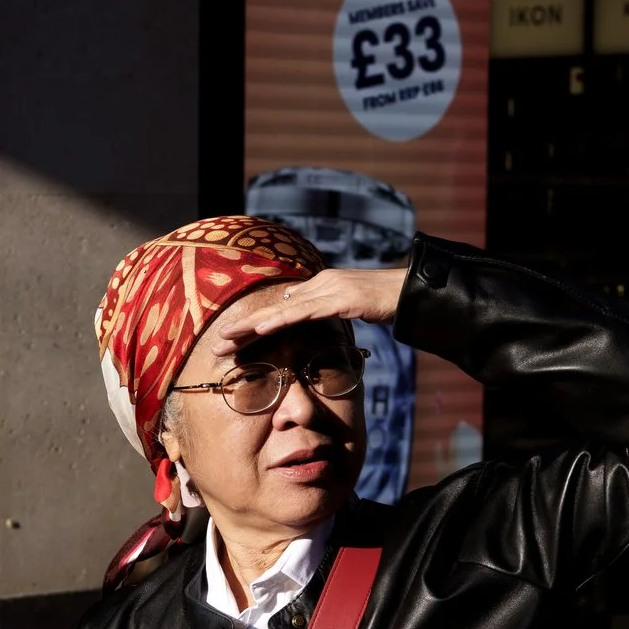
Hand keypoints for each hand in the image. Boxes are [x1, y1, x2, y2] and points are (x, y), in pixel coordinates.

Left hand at [216, 267, 404, 353]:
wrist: (410, 291)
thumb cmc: (383, 301)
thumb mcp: (348, 307)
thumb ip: (323, 307)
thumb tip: (297, 306)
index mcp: (318, 287)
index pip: (279, 308)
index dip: (254, 326)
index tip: (231, 342)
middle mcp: (318, 285)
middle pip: (274, 308)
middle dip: (244, 327)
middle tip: (218, 344)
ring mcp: (328, 290)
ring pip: (282, 310)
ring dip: (253, 326)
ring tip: (228, 338)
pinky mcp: (339, 299)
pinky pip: (304, 313)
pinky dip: (281, 321)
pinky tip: (262, 329)